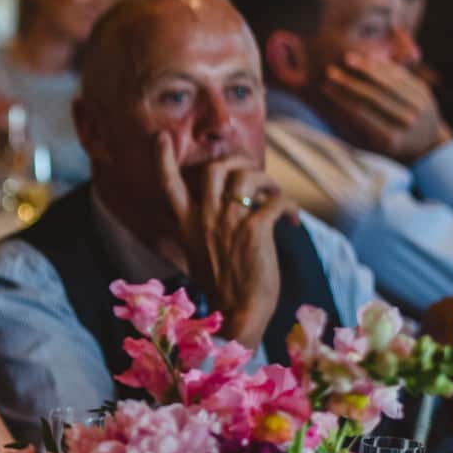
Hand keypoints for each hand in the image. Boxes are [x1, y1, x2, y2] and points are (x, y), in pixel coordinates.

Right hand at [156, 138, 291, 347]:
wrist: (239, 314)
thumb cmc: (224, 287)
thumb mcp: (201, 253)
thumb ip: (205, 228)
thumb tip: (224, 208)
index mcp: (187, 224)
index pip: (168, 185)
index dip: (162, 159)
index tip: (161, 138)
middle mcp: (204, 219)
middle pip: (216, 168)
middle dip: (239, 162)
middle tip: (254, 173)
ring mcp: (229, 223)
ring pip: (247, 177)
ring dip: (268, 181)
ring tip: (275, 196)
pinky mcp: (255, 231)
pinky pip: (275, 201)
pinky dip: (289, 206)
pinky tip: (292, 220)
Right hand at [322, 52, 451, 162]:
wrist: (426, 143)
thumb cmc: (386, 147)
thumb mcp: (370, 146)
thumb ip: (351, 128)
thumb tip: (329, 108)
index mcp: (391, 139)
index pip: (361, 113)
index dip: (342, 98)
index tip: (324, 87)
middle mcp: (408, 122)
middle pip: (374, 96)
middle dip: (350, 82)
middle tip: (330, 71)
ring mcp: (420, 106)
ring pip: (388, 82)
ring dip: (367, 68)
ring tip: (347, 58)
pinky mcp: (425, 92)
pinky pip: (401, 75)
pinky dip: (384, 66)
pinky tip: (368, 59)